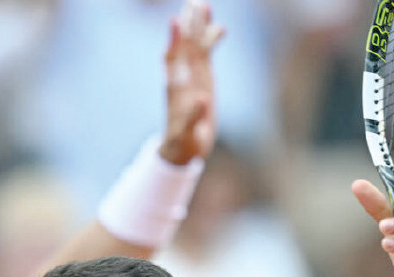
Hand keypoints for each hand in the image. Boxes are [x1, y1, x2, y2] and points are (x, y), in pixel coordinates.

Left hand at [159, 0, 224, 164]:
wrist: (185, 145)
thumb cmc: (184, 141)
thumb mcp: (188, 133)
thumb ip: (193, 116)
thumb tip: (202, 100)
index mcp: (176, 89)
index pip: (173, 60)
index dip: (174, 42)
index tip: (175, 22)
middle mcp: (182, 78)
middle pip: (185, 46)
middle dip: (189, 25)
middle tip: (194, 3)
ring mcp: (193, 75)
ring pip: (195, 46)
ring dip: (199, 26)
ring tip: (203, 4)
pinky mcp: (203, 77)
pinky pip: (206, 54)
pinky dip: (211, 41)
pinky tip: (219, 27)